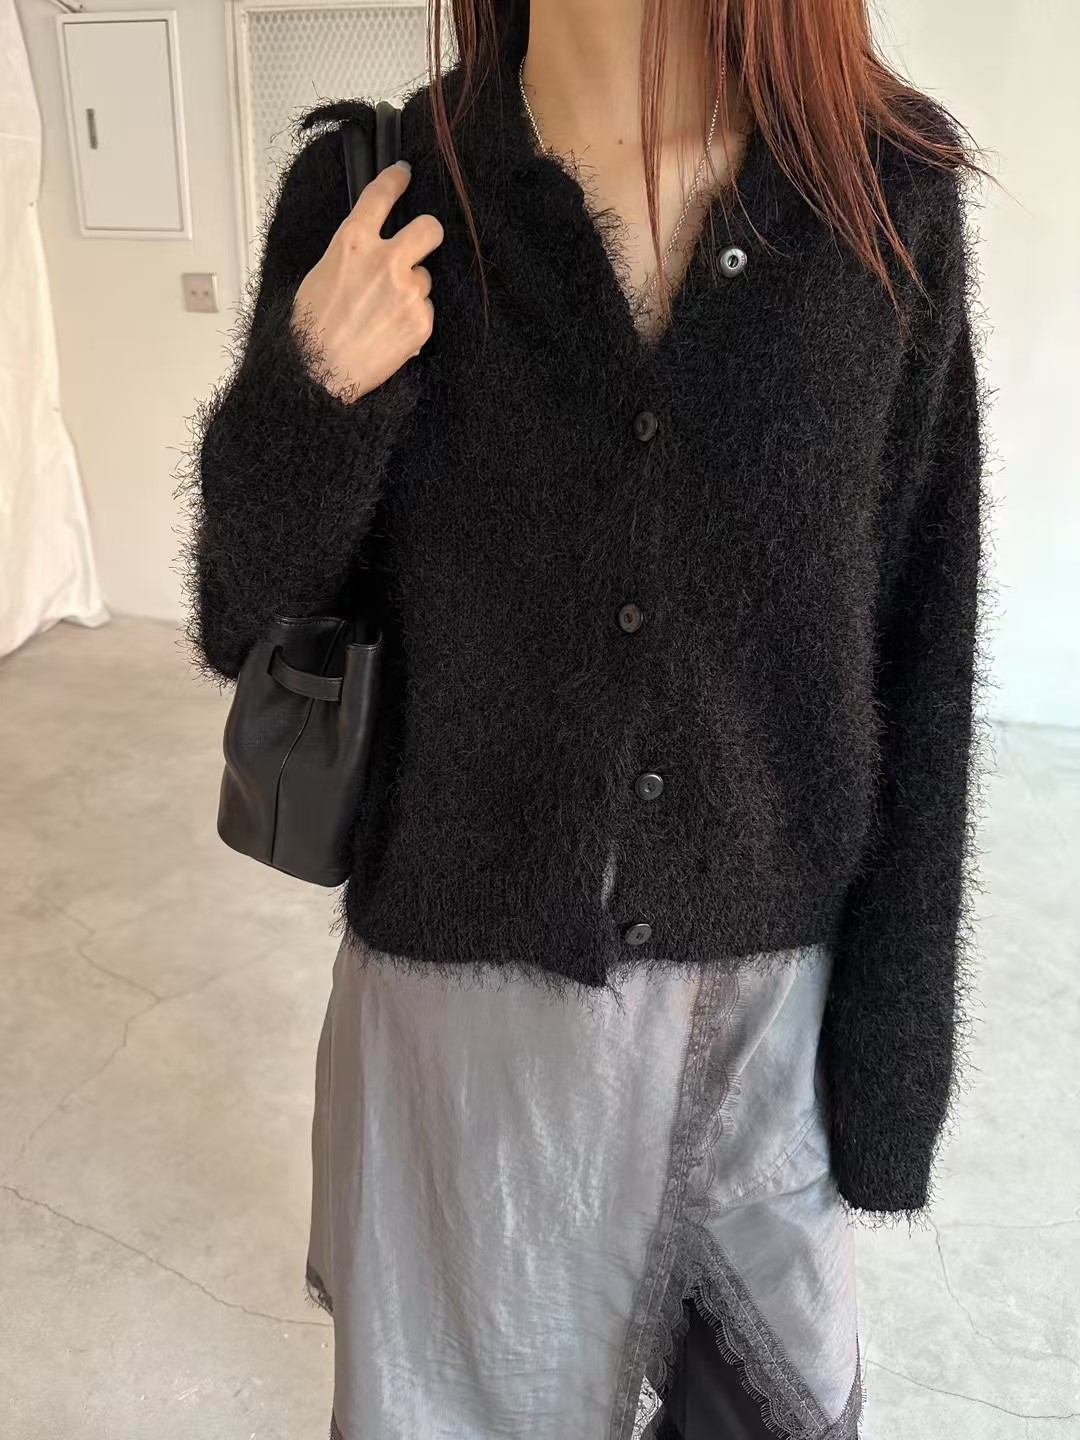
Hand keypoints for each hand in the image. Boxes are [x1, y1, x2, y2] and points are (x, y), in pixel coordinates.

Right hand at [291, 159, 442, 400]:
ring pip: (424, 278)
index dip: (397, 180)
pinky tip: (388, 331)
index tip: (404, 174)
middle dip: (428, 233)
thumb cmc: (312, 328)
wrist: (321, 372)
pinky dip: (412, 319)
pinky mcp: (420, 321)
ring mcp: (407, 291)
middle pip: (429, 229)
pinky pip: (425, 310)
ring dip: (411, 290)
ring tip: (382, 312)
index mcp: (353, 242)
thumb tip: (370, 246)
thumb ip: (352, 252)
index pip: (382, 195)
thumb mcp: (322, 272)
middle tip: (420, 243)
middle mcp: (385, 260)